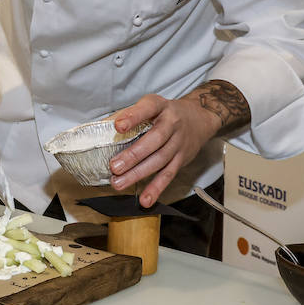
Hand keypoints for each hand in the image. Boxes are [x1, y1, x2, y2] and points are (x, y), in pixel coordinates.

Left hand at [105, 81, 249, 206]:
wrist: (199, 118)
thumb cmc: (166, 112)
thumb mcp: (151, 104)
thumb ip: (131, 114)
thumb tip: (104, 128)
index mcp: (161, 106)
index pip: (148, 108)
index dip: (133, 117)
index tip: (118, 127)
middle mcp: (172, 124)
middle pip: (154, 140)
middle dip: (133, 155)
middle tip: (114, 167)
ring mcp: (178, 143)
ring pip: (159, 160)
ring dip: (138, 174)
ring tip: (119, 183)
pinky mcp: (182, 159)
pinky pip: (168, 175)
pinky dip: (156, 188)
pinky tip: (145, 200)